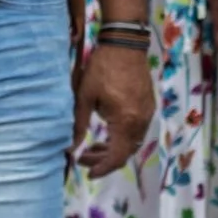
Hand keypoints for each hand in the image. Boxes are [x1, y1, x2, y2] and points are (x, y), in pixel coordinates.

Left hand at [74, 42, 154, 175]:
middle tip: (83, 158)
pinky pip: (136, 131)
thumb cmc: (101, 68)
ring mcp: (147, 113)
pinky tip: (106, 134)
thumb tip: (69, 148)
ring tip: (91, 148)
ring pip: (131, 142)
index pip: (116, 156)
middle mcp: (141, 121)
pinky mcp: (148, 106)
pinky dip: (121, 137)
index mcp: (126, 121)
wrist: (124, 44)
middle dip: (104, 160)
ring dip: (113, 149)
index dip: (102, 168)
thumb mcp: (84, 97)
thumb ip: (77, 125)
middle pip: (125, 152)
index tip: (87, 173)